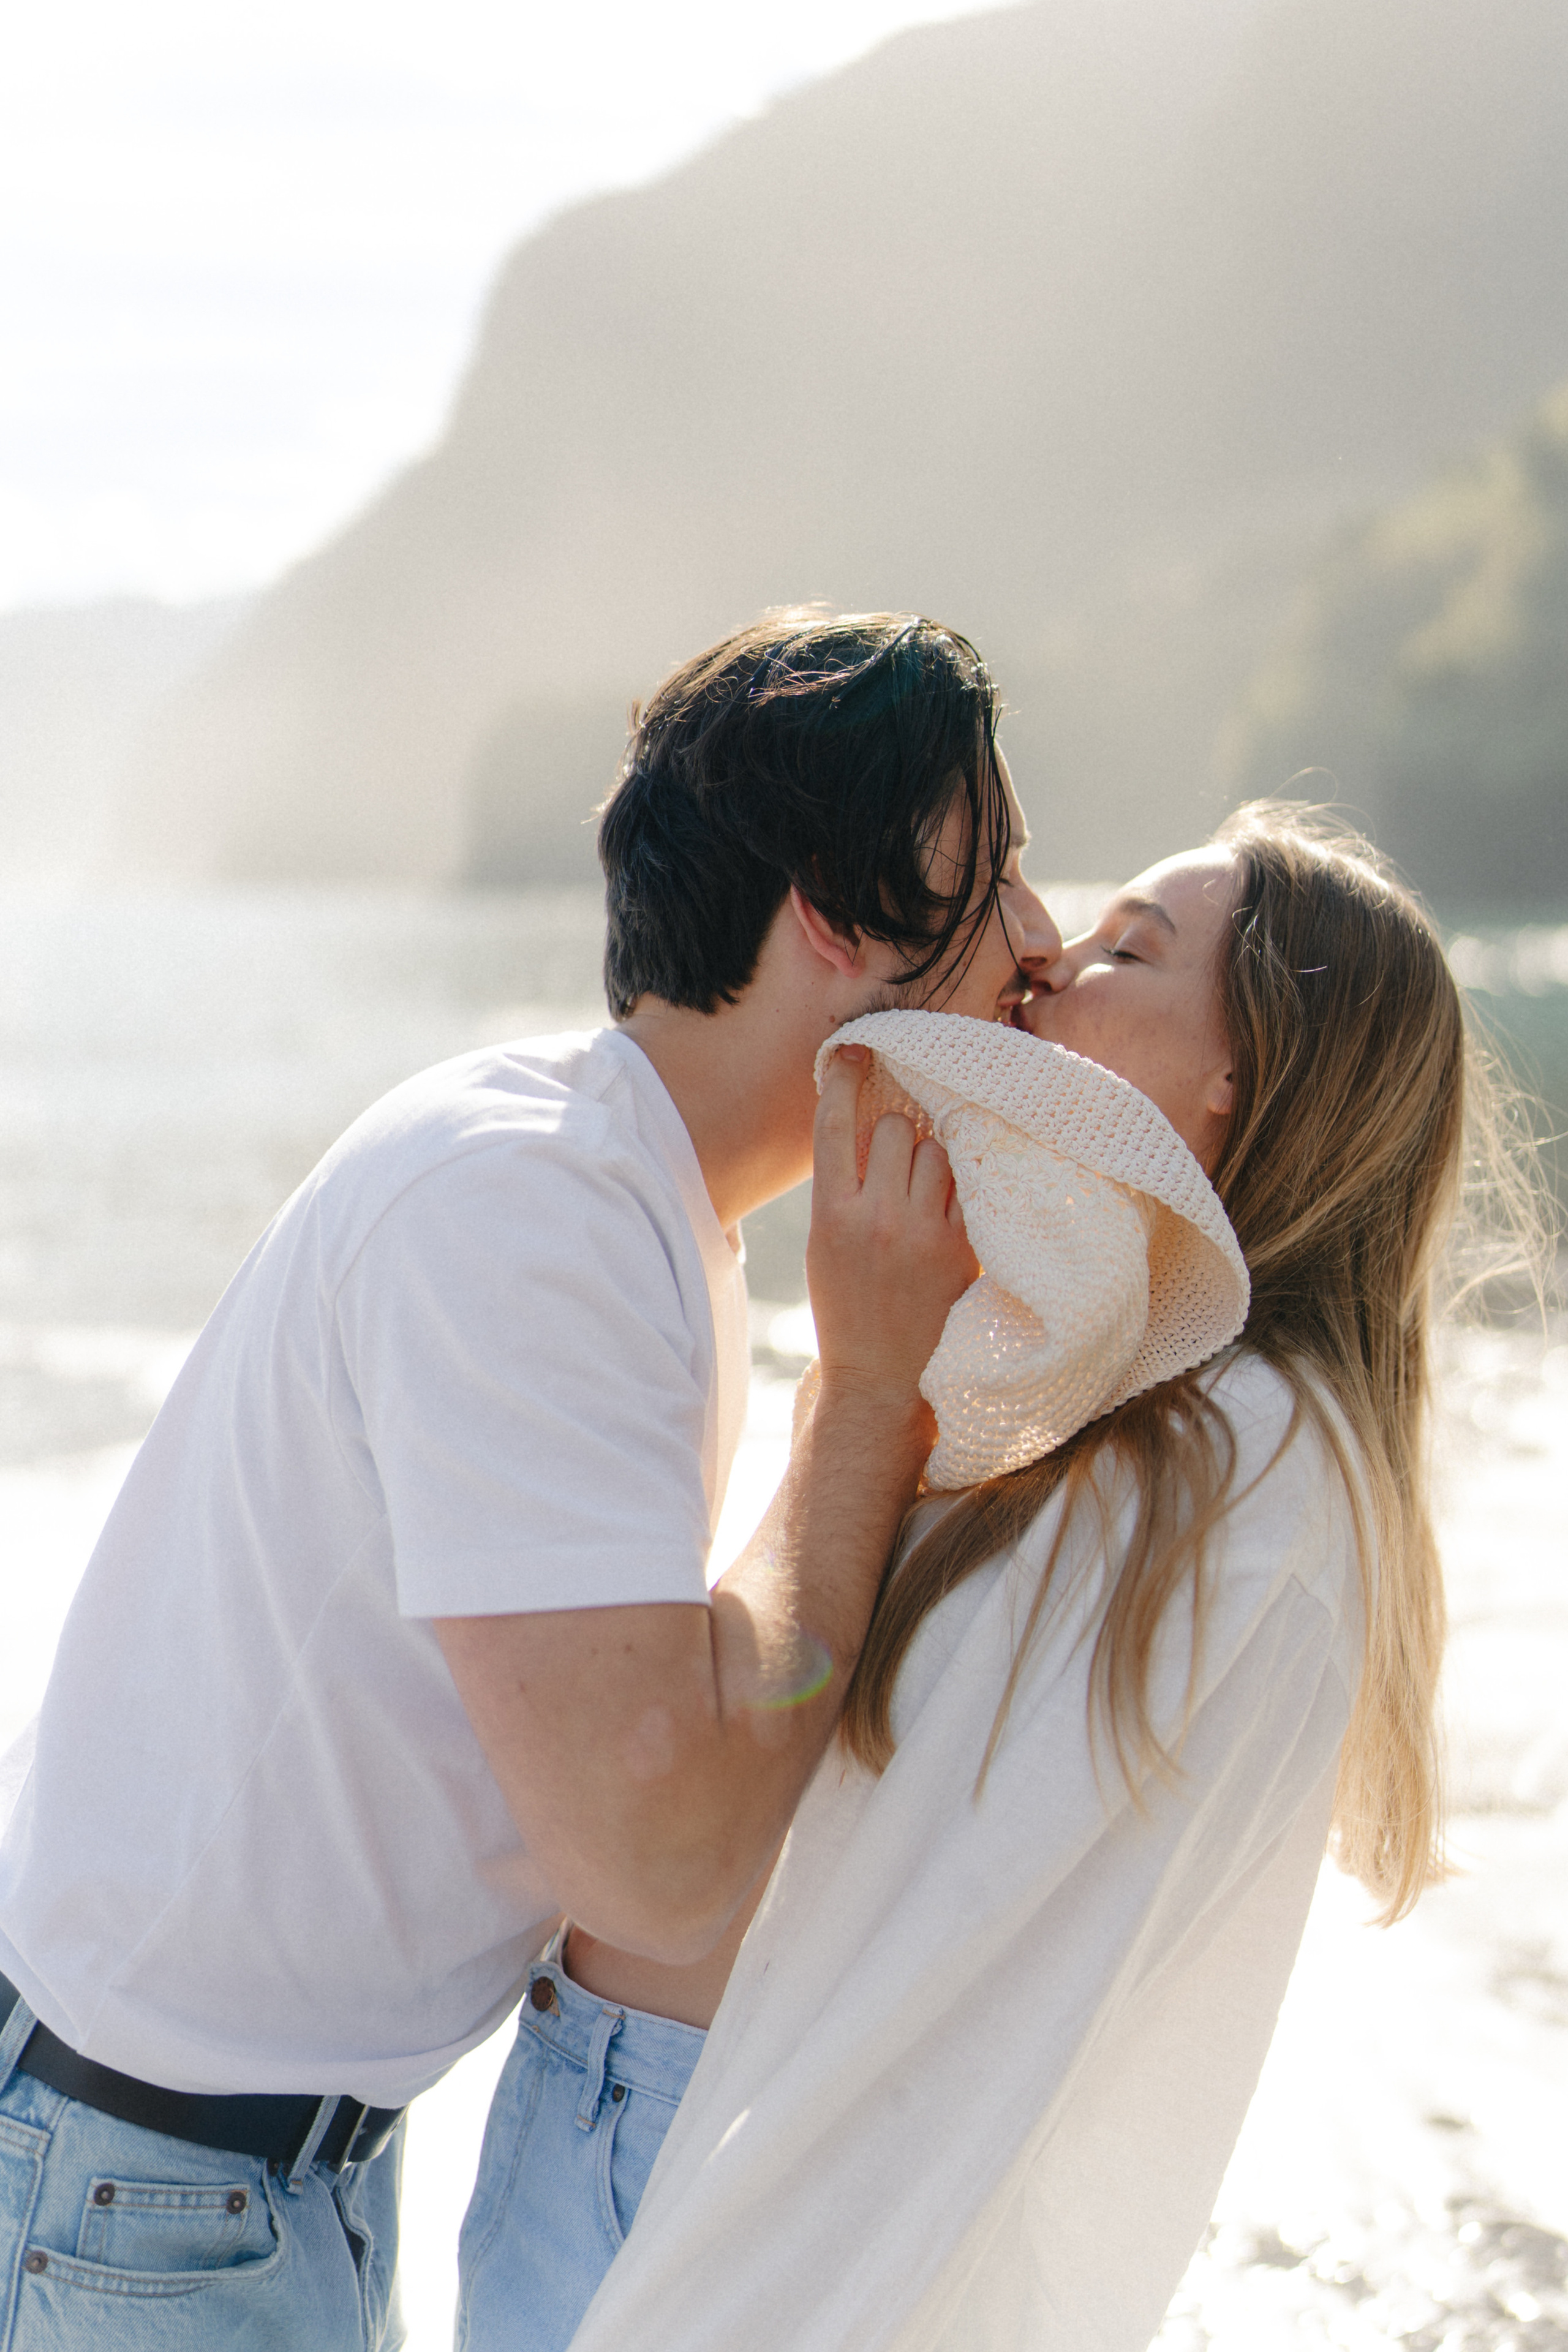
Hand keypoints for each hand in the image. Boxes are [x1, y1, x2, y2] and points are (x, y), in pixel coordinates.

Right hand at [806, 1045, 978, 1408]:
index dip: (845, 1079)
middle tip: (898, 1166)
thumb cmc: (849, 1307)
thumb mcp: (826, 1247)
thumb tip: (864, 1128)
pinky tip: (949, 1205)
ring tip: (925, 1195)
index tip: (854, 1051)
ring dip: (930, 1158)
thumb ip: (842, 1190)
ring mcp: (921, 1230)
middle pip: (894, 1127)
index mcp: (831, 1214)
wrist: (882, 1378)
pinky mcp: (959, 1245)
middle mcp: (875, 1217)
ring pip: (934, 1149)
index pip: (835, 1125)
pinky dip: (958, 1184)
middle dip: (897, 1134)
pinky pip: (965, 1182)